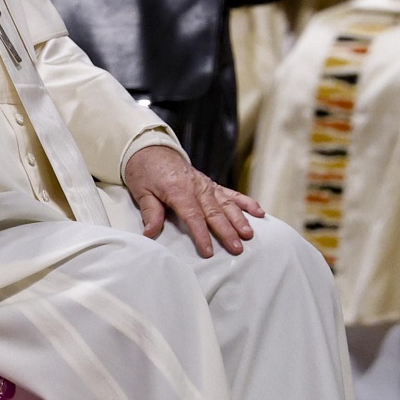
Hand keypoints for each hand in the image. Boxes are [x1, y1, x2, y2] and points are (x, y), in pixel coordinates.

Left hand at [125, 145, 264, 258]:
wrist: (151, 147)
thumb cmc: (144, 171)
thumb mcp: (141, 191)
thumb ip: (150, 212)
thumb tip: (150, 233)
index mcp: (178, 190)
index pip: (193, 216)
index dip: (202, 235)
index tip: (209, 252)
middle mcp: (197, 187)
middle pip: (214, 212)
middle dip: (227, 231)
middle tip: (237, 248)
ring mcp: (206, 185)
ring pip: (226, 203)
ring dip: (239, 219)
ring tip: (249, 234)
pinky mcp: (211, 184)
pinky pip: (230, 193)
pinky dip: (245, 202)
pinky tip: (258, 211)